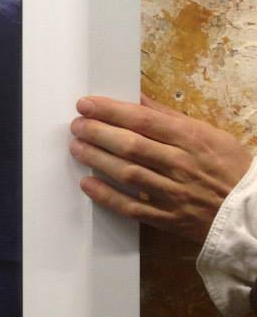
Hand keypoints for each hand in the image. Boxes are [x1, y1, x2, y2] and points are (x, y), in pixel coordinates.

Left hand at [70, 94, 252, 242]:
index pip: (143, 120)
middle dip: (98, 132)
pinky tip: (87, 184)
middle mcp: (180, 165)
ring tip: (76, 147)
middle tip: (77, 124)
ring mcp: (173, 193)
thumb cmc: (230, 167)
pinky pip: (131, 207)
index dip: (111, 111)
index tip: (86, 104)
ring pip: (128, 173)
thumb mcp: (207, 133)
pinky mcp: (167, 218)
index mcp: (191, 139)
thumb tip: (137, 99)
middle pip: (131, 145)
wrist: (253, 211)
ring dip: (97, 159)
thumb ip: (170, 117)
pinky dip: (107, 196)